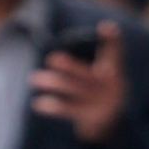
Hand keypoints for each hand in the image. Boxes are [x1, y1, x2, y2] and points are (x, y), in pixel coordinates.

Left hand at [29, 20, 126, 144]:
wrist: (111, 121)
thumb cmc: (102, 89)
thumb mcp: (107, 71)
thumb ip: (99, 53)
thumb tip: (89, 30)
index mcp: (114, 71)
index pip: (115, 51)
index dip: (112, 39)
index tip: (104, 27)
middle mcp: (110, 86)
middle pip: (86, 74)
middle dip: (69, 66)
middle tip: (51, 58)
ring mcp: (100, 103)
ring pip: (73, 89)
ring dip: (52, 83)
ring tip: (33, 78)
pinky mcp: (89, 119)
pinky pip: (67, 110)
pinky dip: (51, 106)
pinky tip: (37, 103)